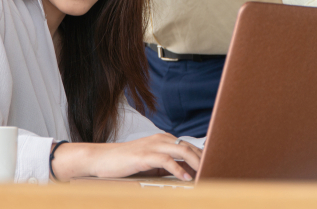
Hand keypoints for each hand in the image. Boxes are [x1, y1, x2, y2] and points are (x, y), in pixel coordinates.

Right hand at [52, 133, 201, 181]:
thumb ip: (167, 165)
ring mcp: (152, 146)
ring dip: (196, 163)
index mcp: (163, 139)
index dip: (203, 156)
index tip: (214, 166)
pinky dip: (178, 169)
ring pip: (181, 151)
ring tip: (206, 174)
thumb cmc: (125, 162)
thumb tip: (187, 174)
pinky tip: (185, 178)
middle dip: (204, 160)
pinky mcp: (144, 156)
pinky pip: (166, 161)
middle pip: (189, 147)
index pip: (189, 146)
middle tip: (215, 170)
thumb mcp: (150, 164)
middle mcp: (160, 139)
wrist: (101, 159)